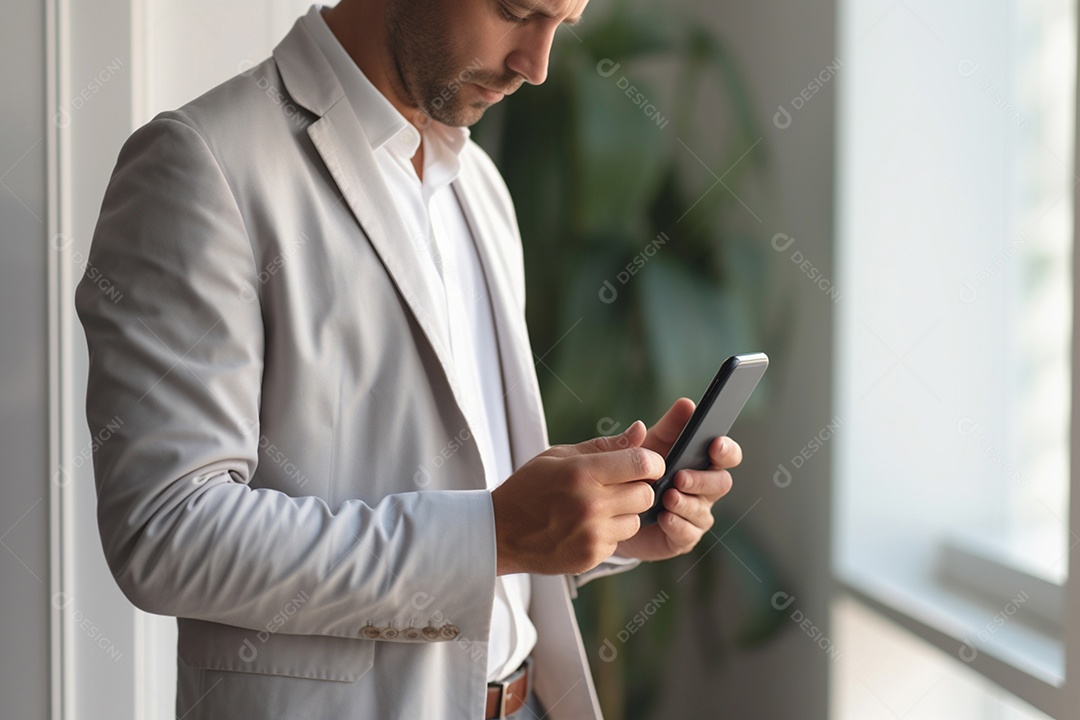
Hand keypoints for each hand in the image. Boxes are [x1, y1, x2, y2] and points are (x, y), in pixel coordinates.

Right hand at [492, 422, 662, 575]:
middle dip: (638, 488)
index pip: (642, 463)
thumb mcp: (560, 455)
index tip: (647, 465)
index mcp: (582, 472)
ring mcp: (592, 534)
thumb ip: (605, 445)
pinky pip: (620, 541)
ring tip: (596, 508)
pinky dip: (609, 533)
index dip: (652, 462)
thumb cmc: (530, 486)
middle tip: (618, 487)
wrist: (501, 532)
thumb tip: (642, 430)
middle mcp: (591, 504)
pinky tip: (584, 527)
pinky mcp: (591, 556)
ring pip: (636, 520)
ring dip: (625, 513)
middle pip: (646, 494)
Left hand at [614, 398, 740, 561]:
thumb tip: (686, 404)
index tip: (715, 445)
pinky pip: (687, 534)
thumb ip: (669, 426)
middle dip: (702, 479)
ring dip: (686, 503)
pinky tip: (664, 518)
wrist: (614, 508)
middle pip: (720, 483)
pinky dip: (677, 525)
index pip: (727, 455)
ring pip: (703, 511)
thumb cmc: (640, 471)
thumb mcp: (650, 444)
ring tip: (667, 497)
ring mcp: (696, 515)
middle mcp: (705, 490)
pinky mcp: (681, 538)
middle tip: (680, 476)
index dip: (726, 450)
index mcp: (702, 463)